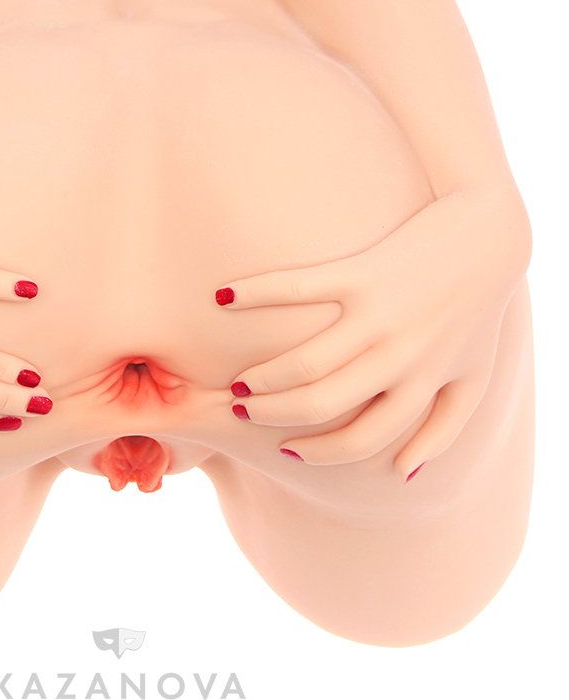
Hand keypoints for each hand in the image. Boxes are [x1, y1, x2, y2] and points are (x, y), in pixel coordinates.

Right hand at [216, 187, 531, 481]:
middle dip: (272, 415)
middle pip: (320, 403)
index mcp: (420, 384)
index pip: (360, 440)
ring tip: (237, 381)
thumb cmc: (477, 311)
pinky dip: (254, 294)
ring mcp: (376, 314)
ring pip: (304, 362)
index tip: (286, 447)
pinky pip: (296, 288)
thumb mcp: (473, 379)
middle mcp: (397, 356)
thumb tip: (404, 473)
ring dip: (261, 377)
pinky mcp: (360, 271)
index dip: (317, 452)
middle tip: (242, 410)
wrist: (489, 237)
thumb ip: (444, 430)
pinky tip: (222, 298)